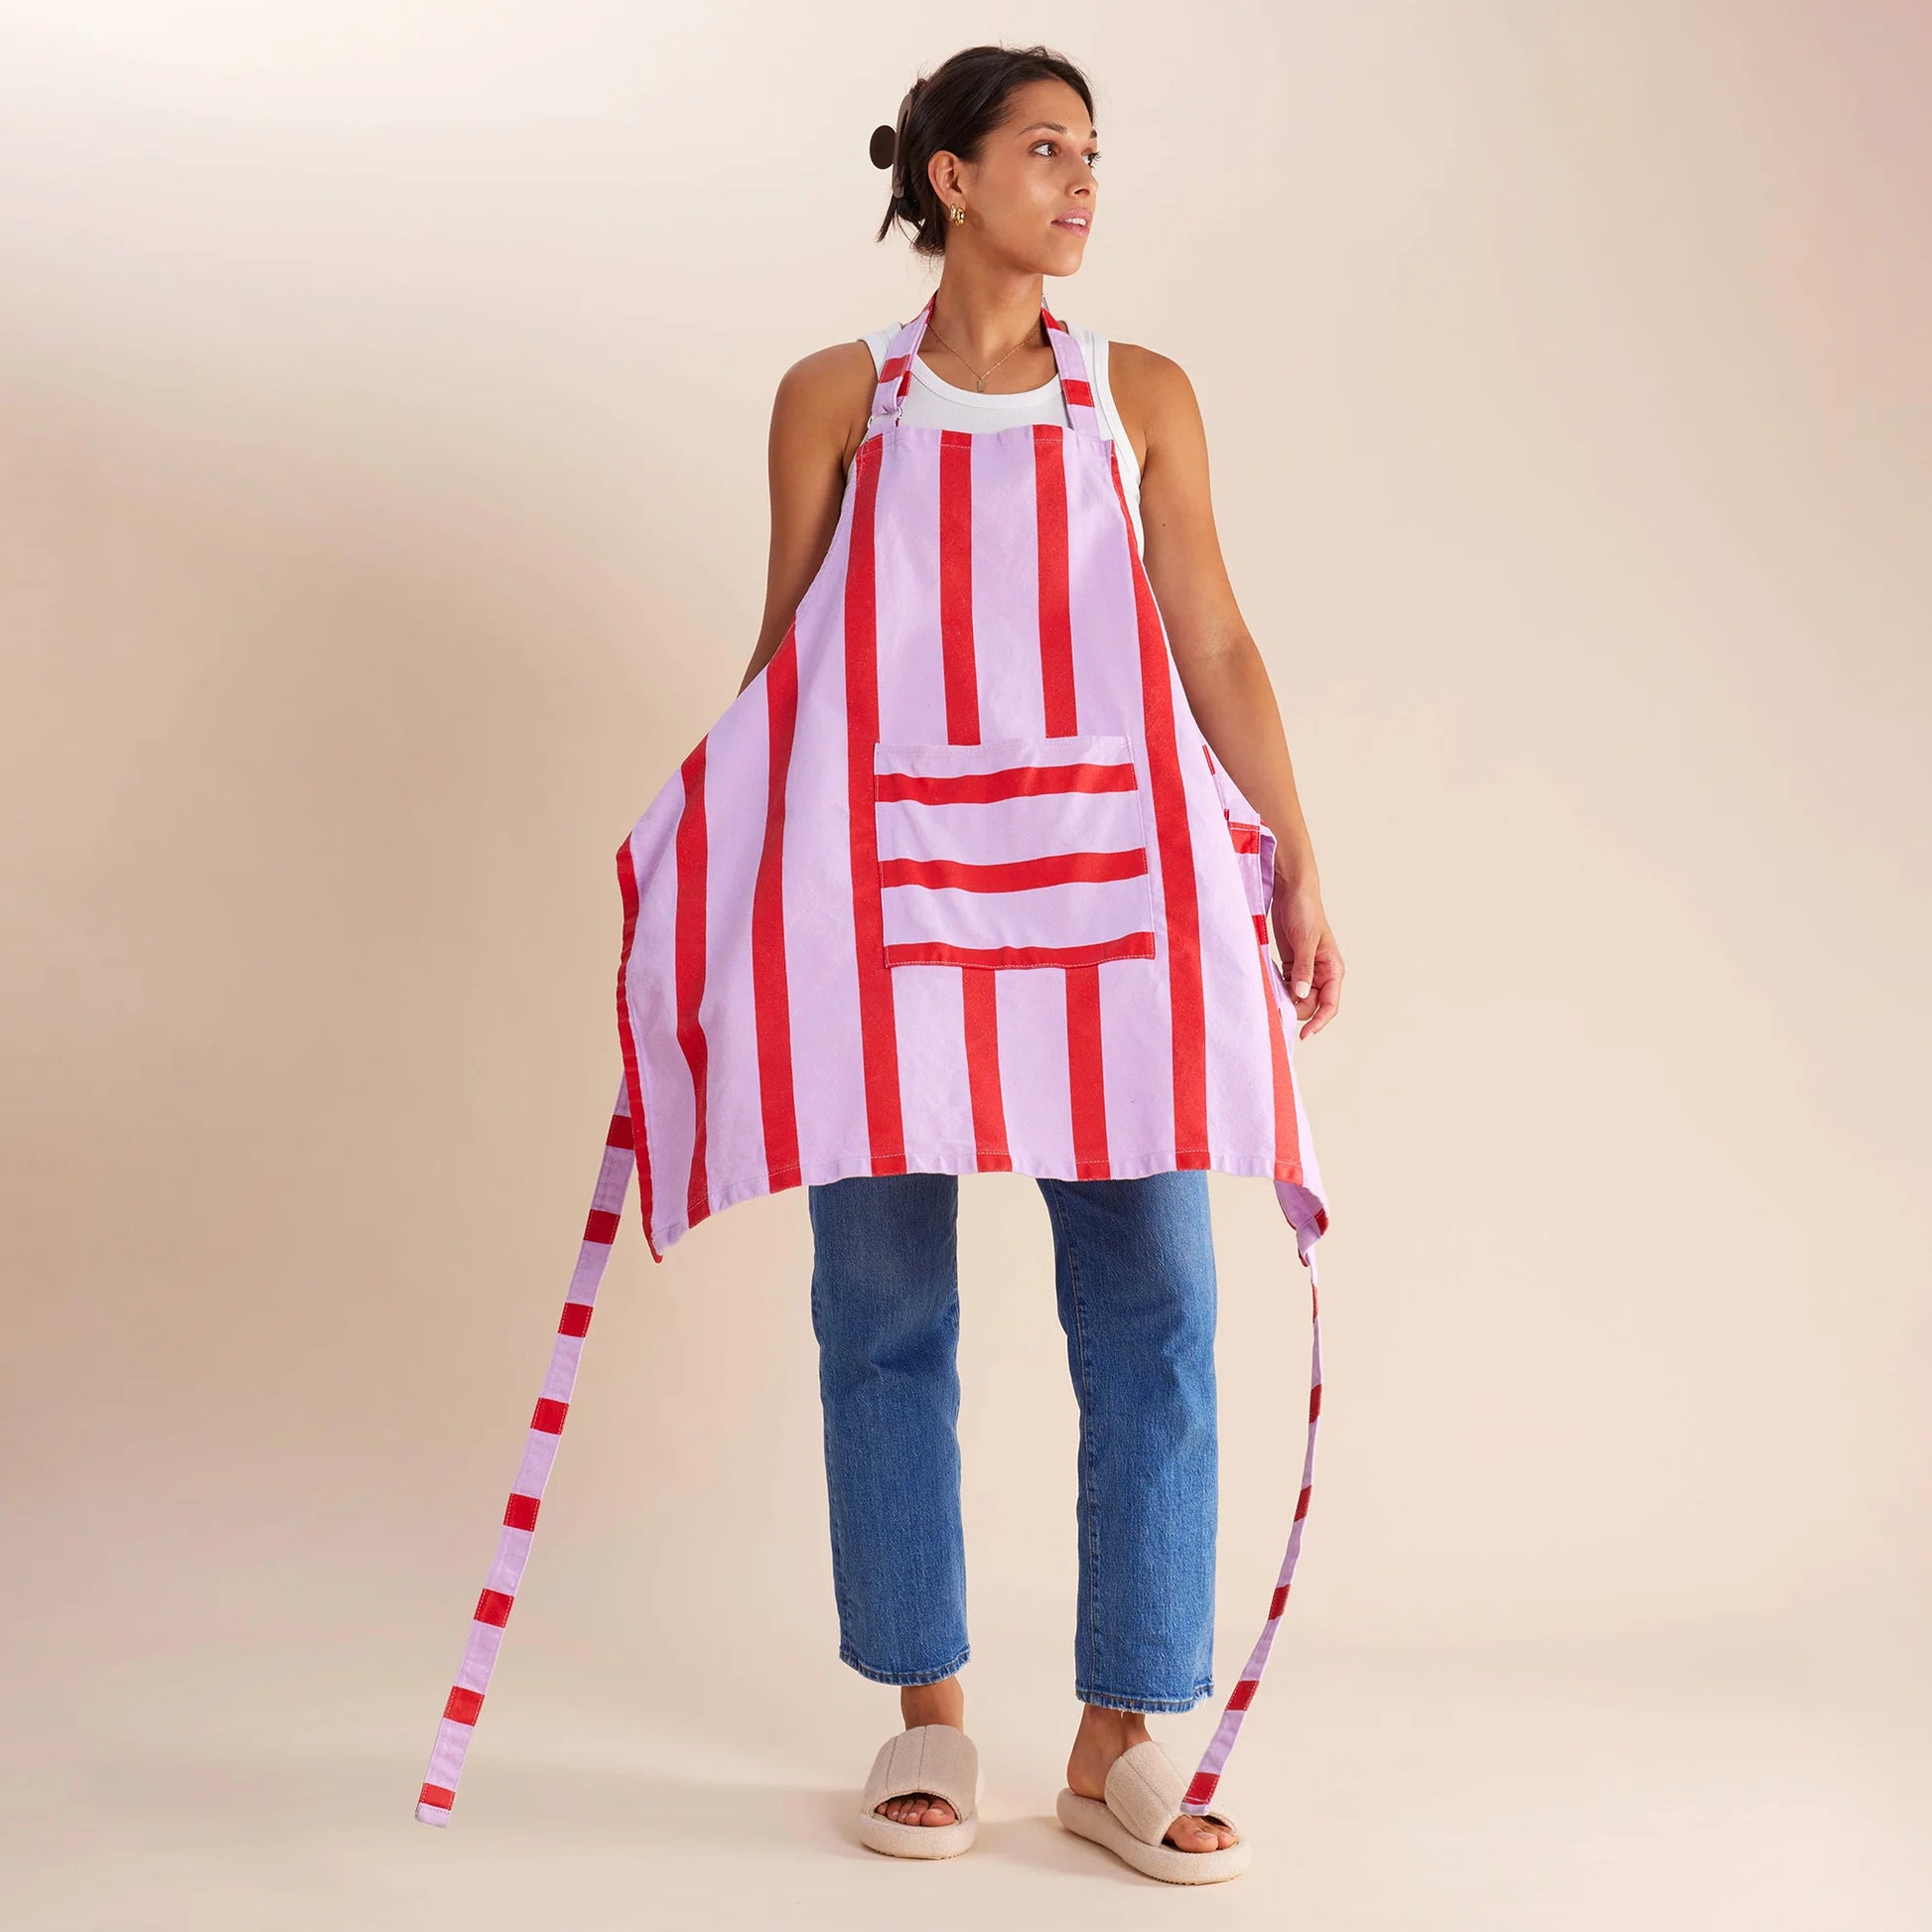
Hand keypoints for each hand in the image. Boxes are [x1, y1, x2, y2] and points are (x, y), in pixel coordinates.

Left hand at [1269, 878, 1342, 1038]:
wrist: (1292, 891)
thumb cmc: (1305, 911)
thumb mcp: (1305, 941)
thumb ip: (1304, 969)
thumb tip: (1301, 994)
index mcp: (1332, 969)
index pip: (1330, 1005)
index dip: (1318, 1022)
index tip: (1303, 1034)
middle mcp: (1321, 973)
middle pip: (1311, 1005)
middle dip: (1296, 1009)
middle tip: (1276, 1007)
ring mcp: (1306, 970)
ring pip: (1297, 997)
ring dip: (1285, 1001)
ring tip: (1270, 998)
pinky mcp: (1291, 965)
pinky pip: (1286, 986)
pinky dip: (1278, 990)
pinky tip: (1268, 987)